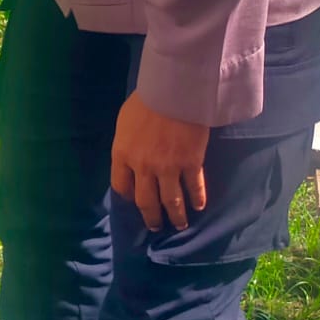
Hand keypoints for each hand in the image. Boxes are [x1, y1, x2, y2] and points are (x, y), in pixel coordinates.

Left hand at [110, 91, 209, 230]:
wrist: (174, 93)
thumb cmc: (145, 102)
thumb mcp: (124, 124)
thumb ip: (126, 144)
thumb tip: (130, 156)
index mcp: (122, 155)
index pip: (120, 186)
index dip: (127, 197)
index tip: (133, 201)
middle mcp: (143, 167)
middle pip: (145, 201)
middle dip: (150, 217)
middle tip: (155, 226)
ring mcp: (168, 168)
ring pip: (171, 201)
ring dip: (176, 216)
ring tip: (179, 225)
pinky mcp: (191, 164)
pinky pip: (194, 188)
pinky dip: (197, 199)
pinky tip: (199, 207)